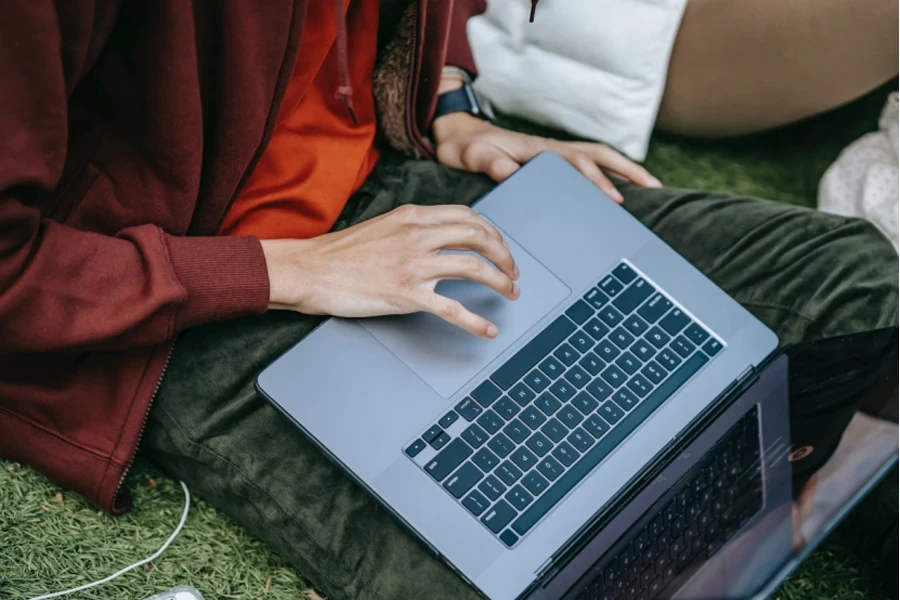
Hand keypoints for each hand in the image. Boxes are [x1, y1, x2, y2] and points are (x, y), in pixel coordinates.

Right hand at [261, 204, 519, 337]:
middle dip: (504, 255)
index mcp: (413, 216)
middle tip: (513, 272)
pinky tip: (488, 330)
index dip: (492, 232)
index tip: (500, 247)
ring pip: (474, 267)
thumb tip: (441, 237)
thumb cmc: (340, 252)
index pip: (468, 216)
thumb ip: (413, 228)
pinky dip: (476, 321)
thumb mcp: (383, 226)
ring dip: (500, 282)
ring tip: (511, 294)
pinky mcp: (407, 294)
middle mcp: (418, 235)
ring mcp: (414, 264)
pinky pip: (452, 308)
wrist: (310, 269)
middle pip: (479, 237)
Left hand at [433, 112, 661, 202]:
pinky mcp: (551, 162)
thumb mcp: (474, 157)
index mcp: (539, 151)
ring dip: (624, 170)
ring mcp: (554, 155)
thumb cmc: (466, 148)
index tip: (615, 198)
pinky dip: (608, 174)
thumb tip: (512, 173)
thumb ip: (493, 163)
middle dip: (628, 170)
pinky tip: (619, 189)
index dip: (599, 180)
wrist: (458, 137)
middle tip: (654, 188)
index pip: (578, 163)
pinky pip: (587, 165)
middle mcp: (552, 150)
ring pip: (597, 158)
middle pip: (599, 155)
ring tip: (650, 187)